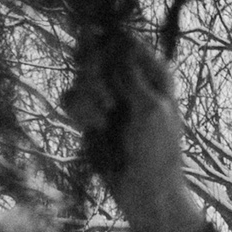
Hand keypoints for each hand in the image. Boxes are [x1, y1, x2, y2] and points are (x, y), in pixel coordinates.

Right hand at [62, 31, 207, 231]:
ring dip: (89, 100)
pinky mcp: (90, 116)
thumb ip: (132, 75)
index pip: (125, 40)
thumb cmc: (159, 152)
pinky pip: (73, 100)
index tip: (95, 45)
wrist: (145, 192)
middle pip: (97, 55)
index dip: (107, 40)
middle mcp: (129, 79)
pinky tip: (93, 128)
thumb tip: (119, 40)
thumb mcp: (152, 110)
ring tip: (104, 123)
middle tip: (108, 102)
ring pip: (82, 78)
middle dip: (95, 76)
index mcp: (153, 73)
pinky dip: (79, 112)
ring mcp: (108, 97)